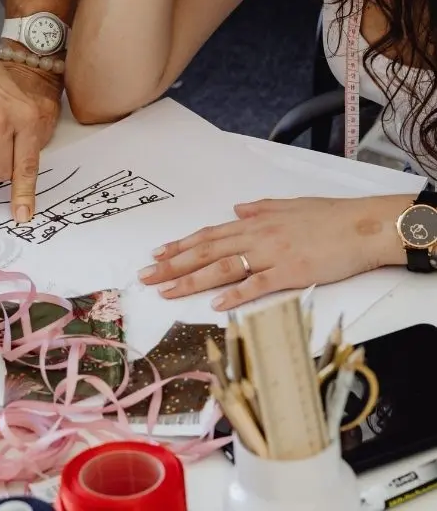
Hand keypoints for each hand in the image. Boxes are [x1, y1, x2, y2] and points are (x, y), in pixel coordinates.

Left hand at [138, 195, 414, 309]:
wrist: (363, 225)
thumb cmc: (330, 216)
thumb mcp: (290, 205)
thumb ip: (261, 208)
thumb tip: (237, 209)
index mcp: (256, 222)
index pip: (210, 235)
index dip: (182, 245)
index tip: (158, 254)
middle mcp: (258, 237)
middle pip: (207, 251)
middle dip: (173, 265)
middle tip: (147, 276)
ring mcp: (272, 255)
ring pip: (223, 268)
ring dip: (192, 280)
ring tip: (166, 291)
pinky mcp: (291, 273)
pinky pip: (257, 285)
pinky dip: (235, 295)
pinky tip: (215, 305)